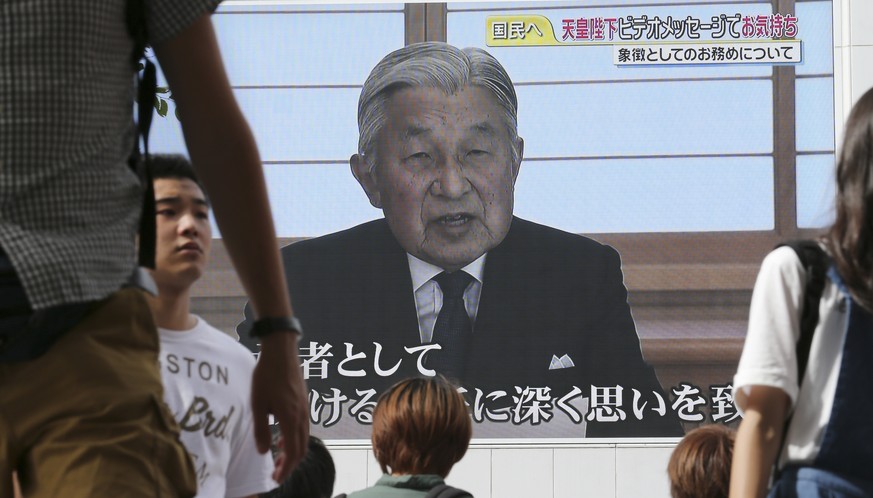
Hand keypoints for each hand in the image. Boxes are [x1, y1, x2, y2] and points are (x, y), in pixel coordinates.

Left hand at [251, 331, 308, 481]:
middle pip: (302, 449)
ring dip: (293, 452)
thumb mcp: (257, 403)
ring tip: (278, 457)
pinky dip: (295, 438)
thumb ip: (261, 429)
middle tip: (276, 473)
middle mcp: (302, 416)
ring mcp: (305, 408)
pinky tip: (282, 436)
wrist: (282, 351)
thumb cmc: (266, 375)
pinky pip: (303, 427)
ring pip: (304, 438)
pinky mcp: (304, 402)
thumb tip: (264, 451)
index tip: (276, 479)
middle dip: (290, 464)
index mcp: (290, 418)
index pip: (293, 452)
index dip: (286, 469)